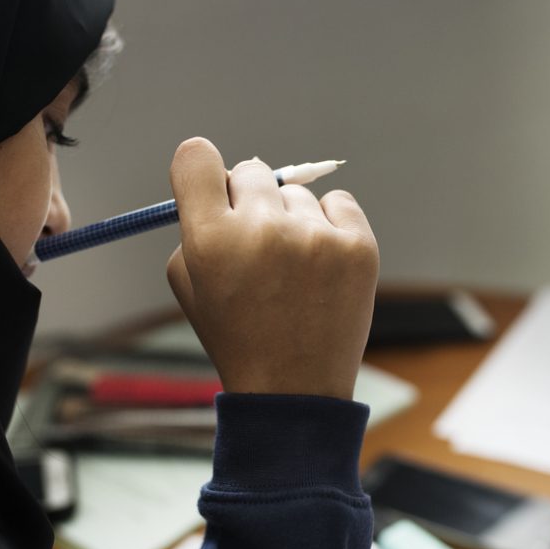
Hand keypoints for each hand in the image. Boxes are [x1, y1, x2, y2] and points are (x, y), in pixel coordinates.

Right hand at [166, 138, 378, 400]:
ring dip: (290, 221)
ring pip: (296, 194)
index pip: (196, 158)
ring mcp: (314, 237)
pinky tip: (320, 265)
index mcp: (210, 241)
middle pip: (249, 171)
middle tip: (254, 243)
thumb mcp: (192, 286)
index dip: (199, 167)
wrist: (294, 390)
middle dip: (247, 202)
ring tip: (291, 273)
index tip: (208, 181)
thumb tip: (222, 182)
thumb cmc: (236, 335)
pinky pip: (338, 202)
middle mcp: (262, 230)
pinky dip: (329, 225)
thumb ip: (196, 226)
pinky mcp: (357, 246)